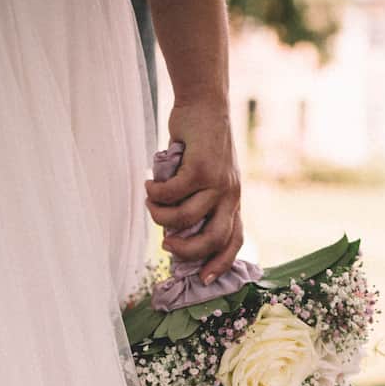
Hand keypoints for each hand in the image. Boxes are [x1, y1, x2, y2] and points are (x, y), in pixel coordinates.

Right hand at [144, 100, 243, 284]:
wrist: (204, 105)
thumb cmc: (200, 144)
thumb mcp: (205, 178)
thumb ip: (196, 202)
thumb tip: (174, 233)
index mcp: (233, 201)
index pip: (234, 240)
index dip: (221, 263)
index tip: (205, 280)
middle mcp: (230, 195)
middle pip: (213, 239)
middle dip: (186, 251)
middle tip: (166, 246)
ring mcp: (218, 182)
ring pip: (186, 218)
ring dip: (161, 216)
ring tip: (151, 203)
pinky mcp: (201, 168)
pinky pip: (172, 193)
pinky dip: (155, 192)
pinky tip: (149, 184)